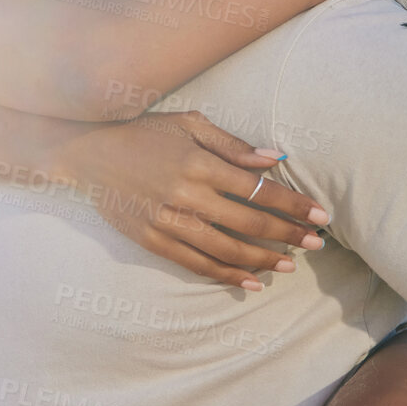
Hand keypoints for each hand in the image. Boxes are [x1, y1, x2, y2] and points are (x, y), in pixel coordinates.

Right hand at [49, 110, 330, 290]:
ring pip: (226, 249)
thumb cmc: (143, 131)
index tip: (319, 214)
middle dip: (288, 234)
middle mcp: (187, 194)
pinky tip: (251, 282)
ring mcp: (167, 221)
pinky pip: (196, 264)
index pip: (259, 189)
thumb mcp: (189, 123)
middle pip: (249, 222)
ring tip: (289, 266)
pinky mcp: (151, 240)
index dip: (293, 204)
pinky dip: (226, 275)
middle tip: (317, 243)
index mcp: (199, 163)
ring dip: (262, 260)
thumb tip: (275, 160)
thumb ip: (232, 145)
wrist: (87, 152)